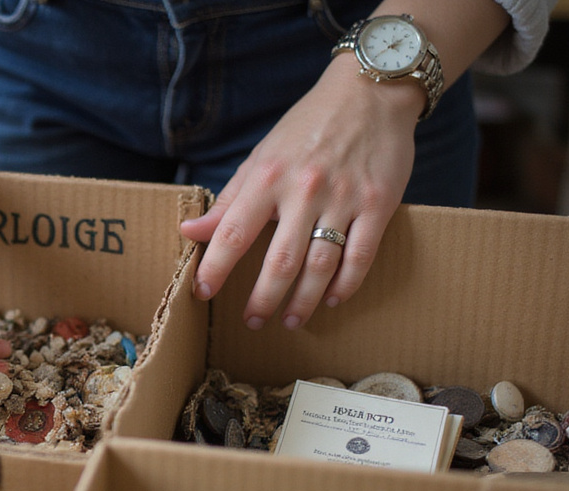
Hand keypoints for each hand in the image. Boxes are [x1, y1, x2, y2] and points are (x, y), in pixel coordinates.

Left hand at [180, 55, 422, 329]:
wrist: (370, 91)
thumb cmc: (307, 127)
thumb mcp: (261, 157)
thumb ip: (230, 199)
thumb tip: (190, 231)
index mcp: (268, 178)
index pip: (232, 233)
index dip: (214, 269)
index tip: (201, 293)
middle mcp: (304, 190)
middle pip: (280, 262)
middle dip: (263, 299)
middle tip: (252, 321)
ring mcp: (344, 198)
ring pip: (321, 266)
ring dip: (303, 301)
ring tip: (290, 321)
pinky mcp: (379, 203)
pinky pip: (361, 255)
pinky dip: (346, 284)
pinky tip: (333, 300)